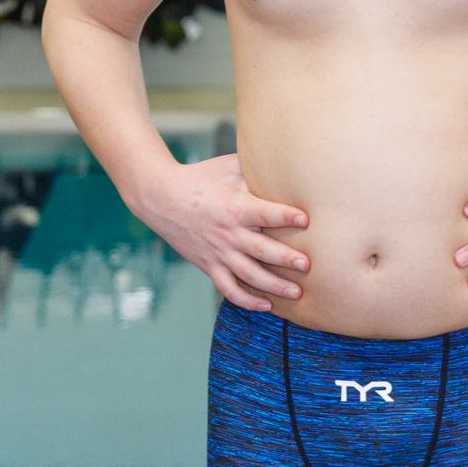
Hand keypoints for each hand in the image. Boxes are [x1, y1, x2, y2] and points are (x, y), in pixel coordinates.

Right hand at [134, 153, 308, 311]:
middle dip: (286, 259)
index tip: (306, 220)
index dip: (285, 216)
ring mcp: (218, 252)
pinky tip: (267, 305)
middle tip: (307, 266)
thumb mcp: (227, 167)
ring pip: (249, 275)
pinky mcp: (209, 265)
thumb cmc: (199, 178)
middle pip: (261, 249)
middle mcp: (228, 233)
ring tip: (296, 293)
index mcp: (234, 207)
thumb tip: (285, 161)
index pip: (264, 213)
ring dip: (273, 286)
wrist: (160, 197)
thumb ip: (255, 167)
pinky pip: (229, 288)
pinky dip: (247, 300)